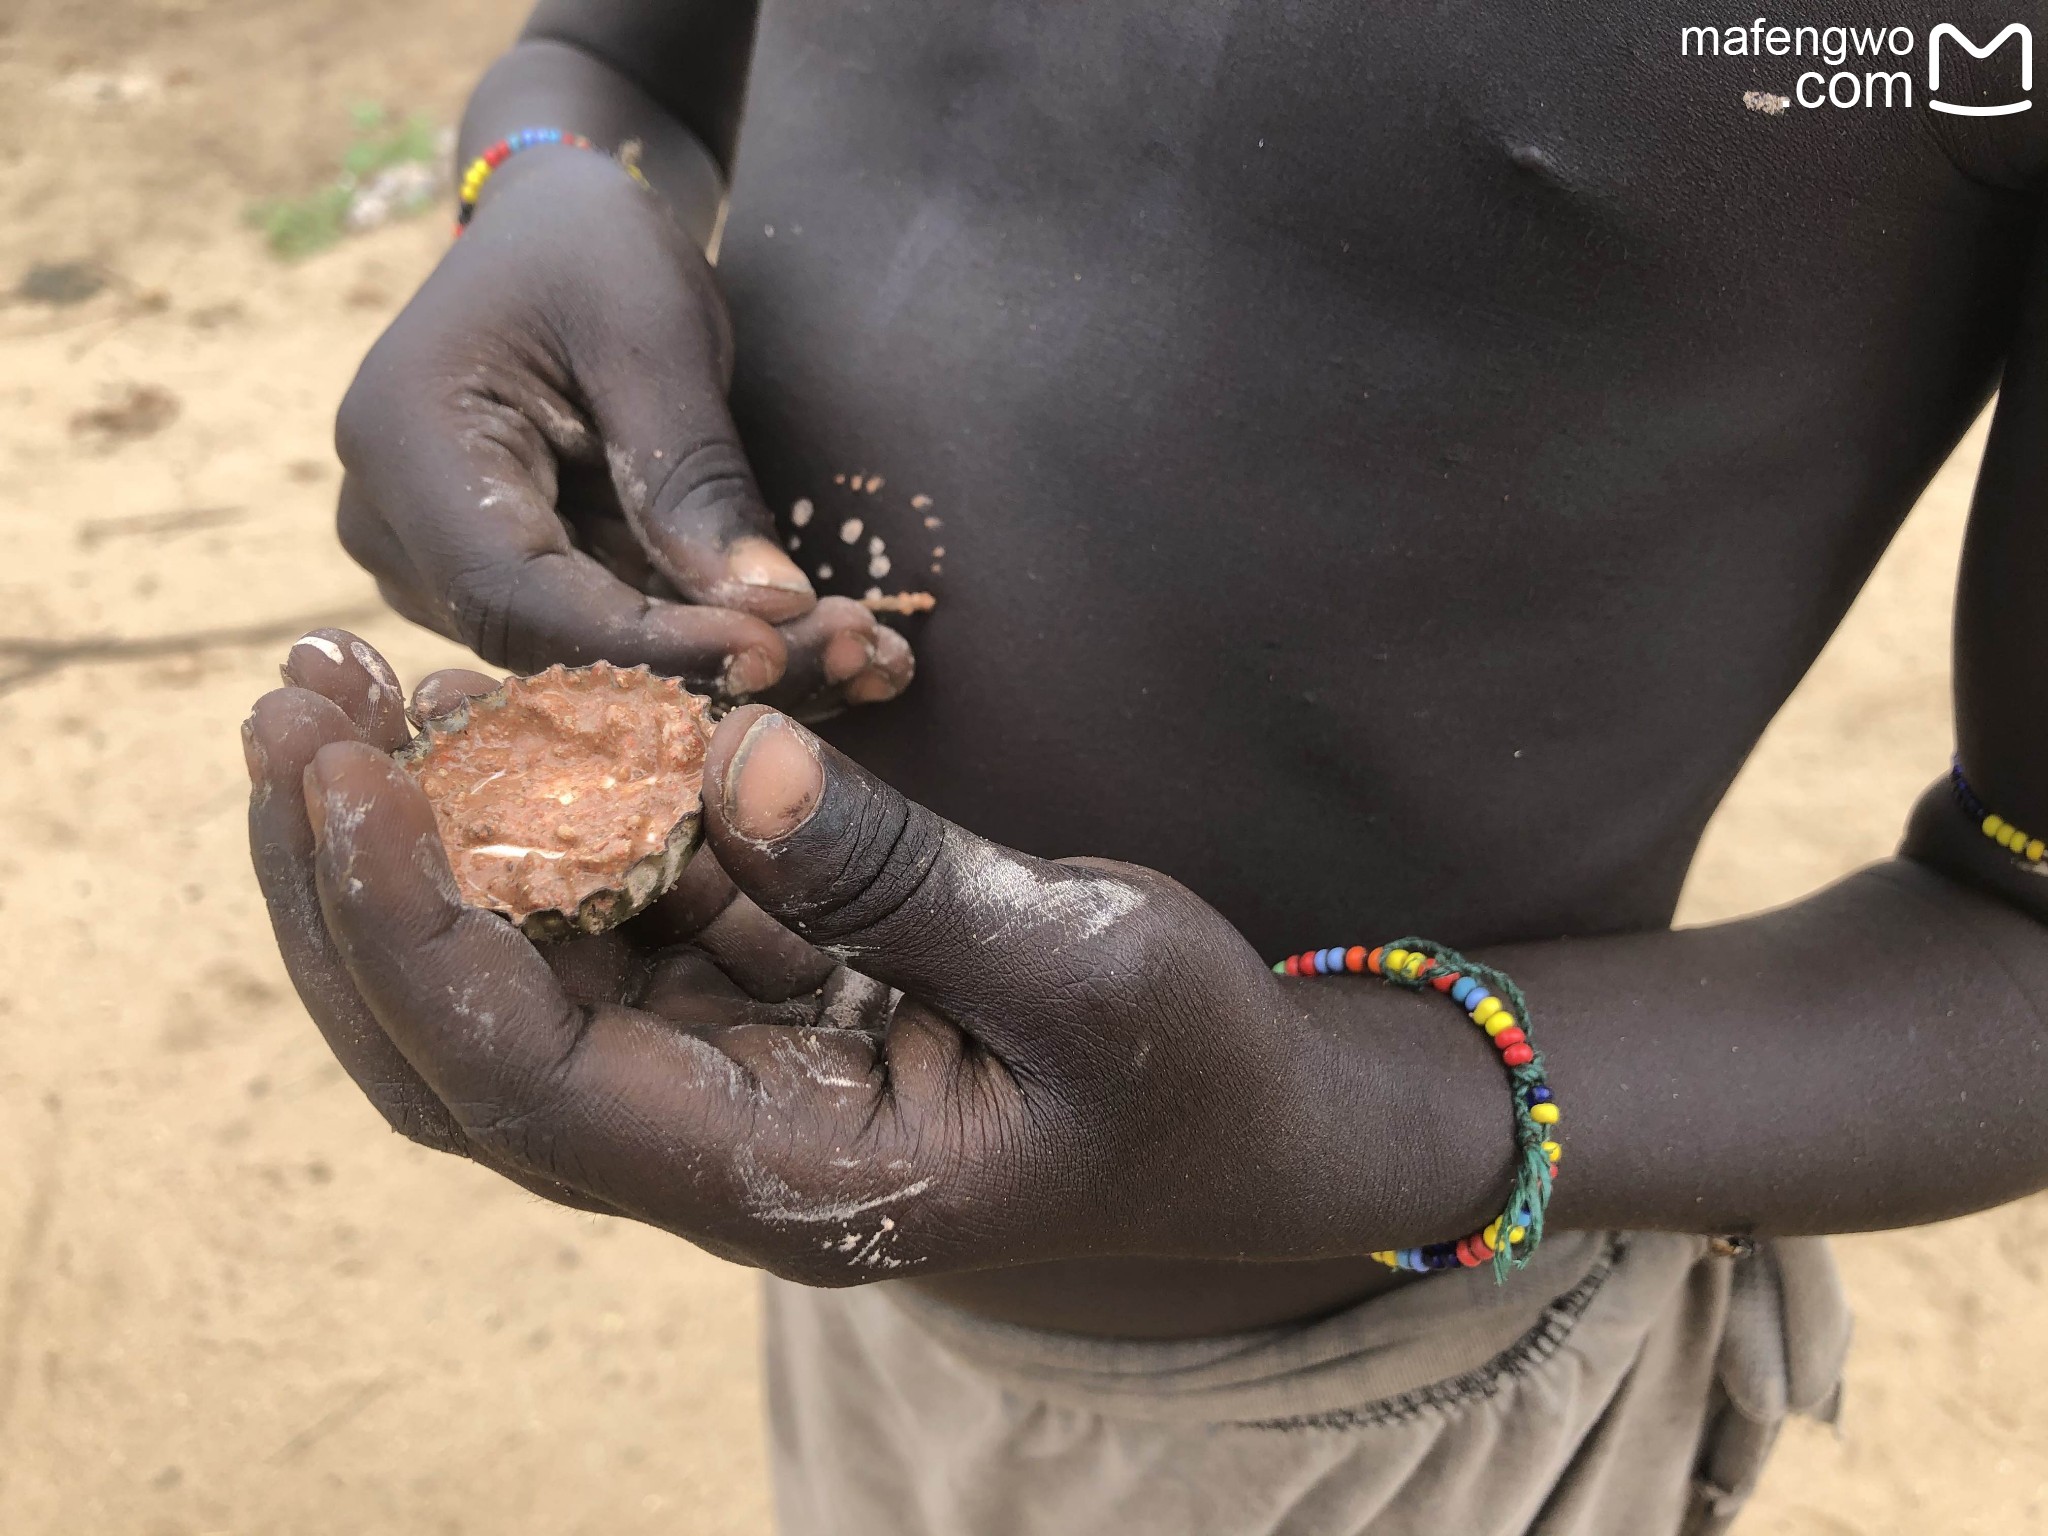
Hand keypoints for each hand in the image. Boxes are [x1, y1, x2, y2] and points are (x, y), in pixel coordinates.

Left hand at [244, 634, 1473, 1283]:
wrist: (1241, 1116)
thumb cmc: (1185, 1067)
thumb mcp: (1087, 966)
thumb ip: (913, 880)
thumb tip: (734, 760)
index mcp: (775, 1175)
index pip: (525, 1079)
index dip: (415, 934)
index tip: (343, 778)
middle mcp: (708, 1134)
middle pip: (455, 1038)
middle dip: (349, 880)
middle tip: (291, 703)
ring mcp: (718, 1063)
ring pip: (509, 965)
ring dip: (425, 830)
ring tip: (362, 678)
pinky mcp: (749, 992)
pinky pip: (610, 906)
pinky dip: (550, 811)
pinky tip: (518, 701)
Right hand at [332, 146, 910, 719]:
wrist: (552, 235)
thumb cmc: (592, 251)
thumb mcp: (653, 332)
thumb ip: (693, 474)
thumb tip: (766, 610)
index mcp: (406, 445)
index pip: (516, 595)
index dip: (646, 643)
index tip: (773, 647)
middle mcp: (396, 530)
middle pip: (556, 648)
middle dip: (715, 661)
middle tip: (860, 654)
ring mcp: (440, 569)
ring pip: (592, 661)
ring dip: (734, 663)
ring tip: (868, 654)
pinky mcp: (504, 587)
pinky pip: (611, 640)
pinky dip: (715, 642)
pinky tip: (825, 645)